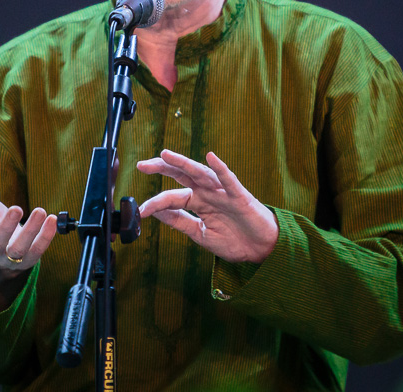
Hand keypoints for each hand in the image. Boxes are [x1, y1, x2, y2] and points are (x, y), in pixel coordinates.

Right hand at [0, 166, 56, 276]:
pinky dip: (46, 237)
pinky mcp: (27, 260)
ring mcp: (9, 258)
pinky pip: (37, 251)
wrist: (5, 244)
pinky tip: (52, 220)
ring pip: (18, 249)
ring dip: (30, 231)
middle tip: (16, 208)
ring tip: (40, 211)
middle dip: (6, 227)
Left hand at [137, 149, 277, 263]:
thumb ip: (179, 221)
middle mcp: (207, 192)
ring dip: (183, 162)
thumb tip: (156, 211)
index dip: (155, 202)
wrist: (262, 250)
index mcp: (198, 201)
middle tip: (141, 165)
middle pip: (181, 175)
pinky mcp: (239, 196)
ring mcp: (222, 192)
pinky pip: (229, 180)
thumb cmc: (234, 239)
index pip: (172, 197)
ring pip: (200, 173)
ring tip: (165, 154)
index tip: (141, 211)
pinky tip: (211, 157)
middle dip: (162, 167)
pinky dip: (220, 169)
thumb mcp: (200, 233)